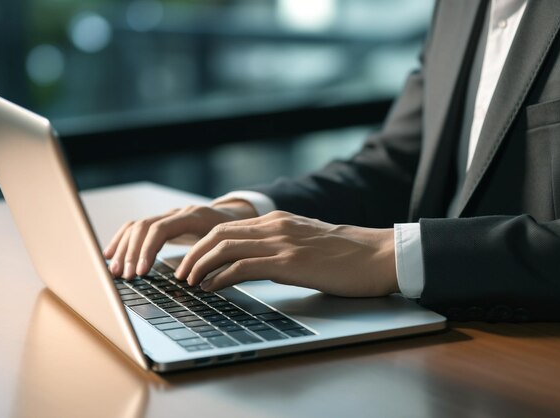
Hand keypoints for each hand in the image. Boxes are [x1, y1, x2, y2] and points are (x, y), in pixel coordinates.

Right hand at [103, 200, 257, 278]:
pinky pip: (136, 228)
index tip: (142, 272)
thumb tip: (192, 278)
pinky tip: (111, 256)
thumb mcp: (230, 245)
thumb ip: (214, 258)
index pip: (160, 229)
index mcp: (193, 216)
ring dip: (123, 249)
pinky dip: (122, 241)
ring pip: (137, 227)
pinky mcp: (163, 224)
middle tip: (126, 277)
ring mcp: (168, 217)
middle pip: (143, 227)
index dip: (148, 250)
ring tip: (116, 272)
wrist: (236, 216)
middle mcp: (177, 213)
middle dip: (132, 253)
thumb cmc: (235, 233)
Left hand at [175, 211, 397, 296]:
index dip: (203, 244)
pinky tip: (212, 289)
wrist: (379, 255)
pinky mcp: (289, 263)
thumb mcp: (308, 243)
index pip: (228, 227)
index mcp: (278, 221)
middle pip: (218, 233)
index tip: (190, 260)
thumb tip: (259, 263)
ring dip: (200, 265)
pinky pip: (243, 266)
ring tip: (189, 282)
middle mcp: (275, 226)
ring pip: (225, 247)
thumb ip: (282, 246)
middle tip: (180, 273)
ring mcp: (282, 242)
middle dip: (193, 253)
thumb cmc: (349, 254)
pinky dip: (221, 277)